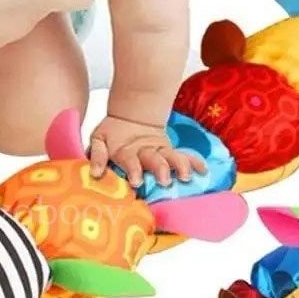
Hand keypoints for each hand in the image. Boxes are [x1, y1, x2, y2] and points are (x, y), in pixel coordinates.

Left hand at [88, 114, 206, 188]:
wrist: (131, 116)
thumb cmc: (112, 134)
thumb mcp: (98, 140)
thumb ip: (97, 155)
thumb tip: (95, 173)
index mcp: (126, 151)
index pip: (130, 161)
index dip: (133, 170)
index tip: (136, 181)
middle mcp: (144, 152)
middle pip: (154, 160)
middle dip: (160, 170)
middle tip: (165, 181)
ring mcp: (159, 151)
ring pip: (171, 157)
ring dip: (180, 166)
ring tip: (187, 176)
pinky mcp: (169, 151)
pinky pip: (183, 156)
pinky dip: (193, 162)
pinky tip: (203, 170)